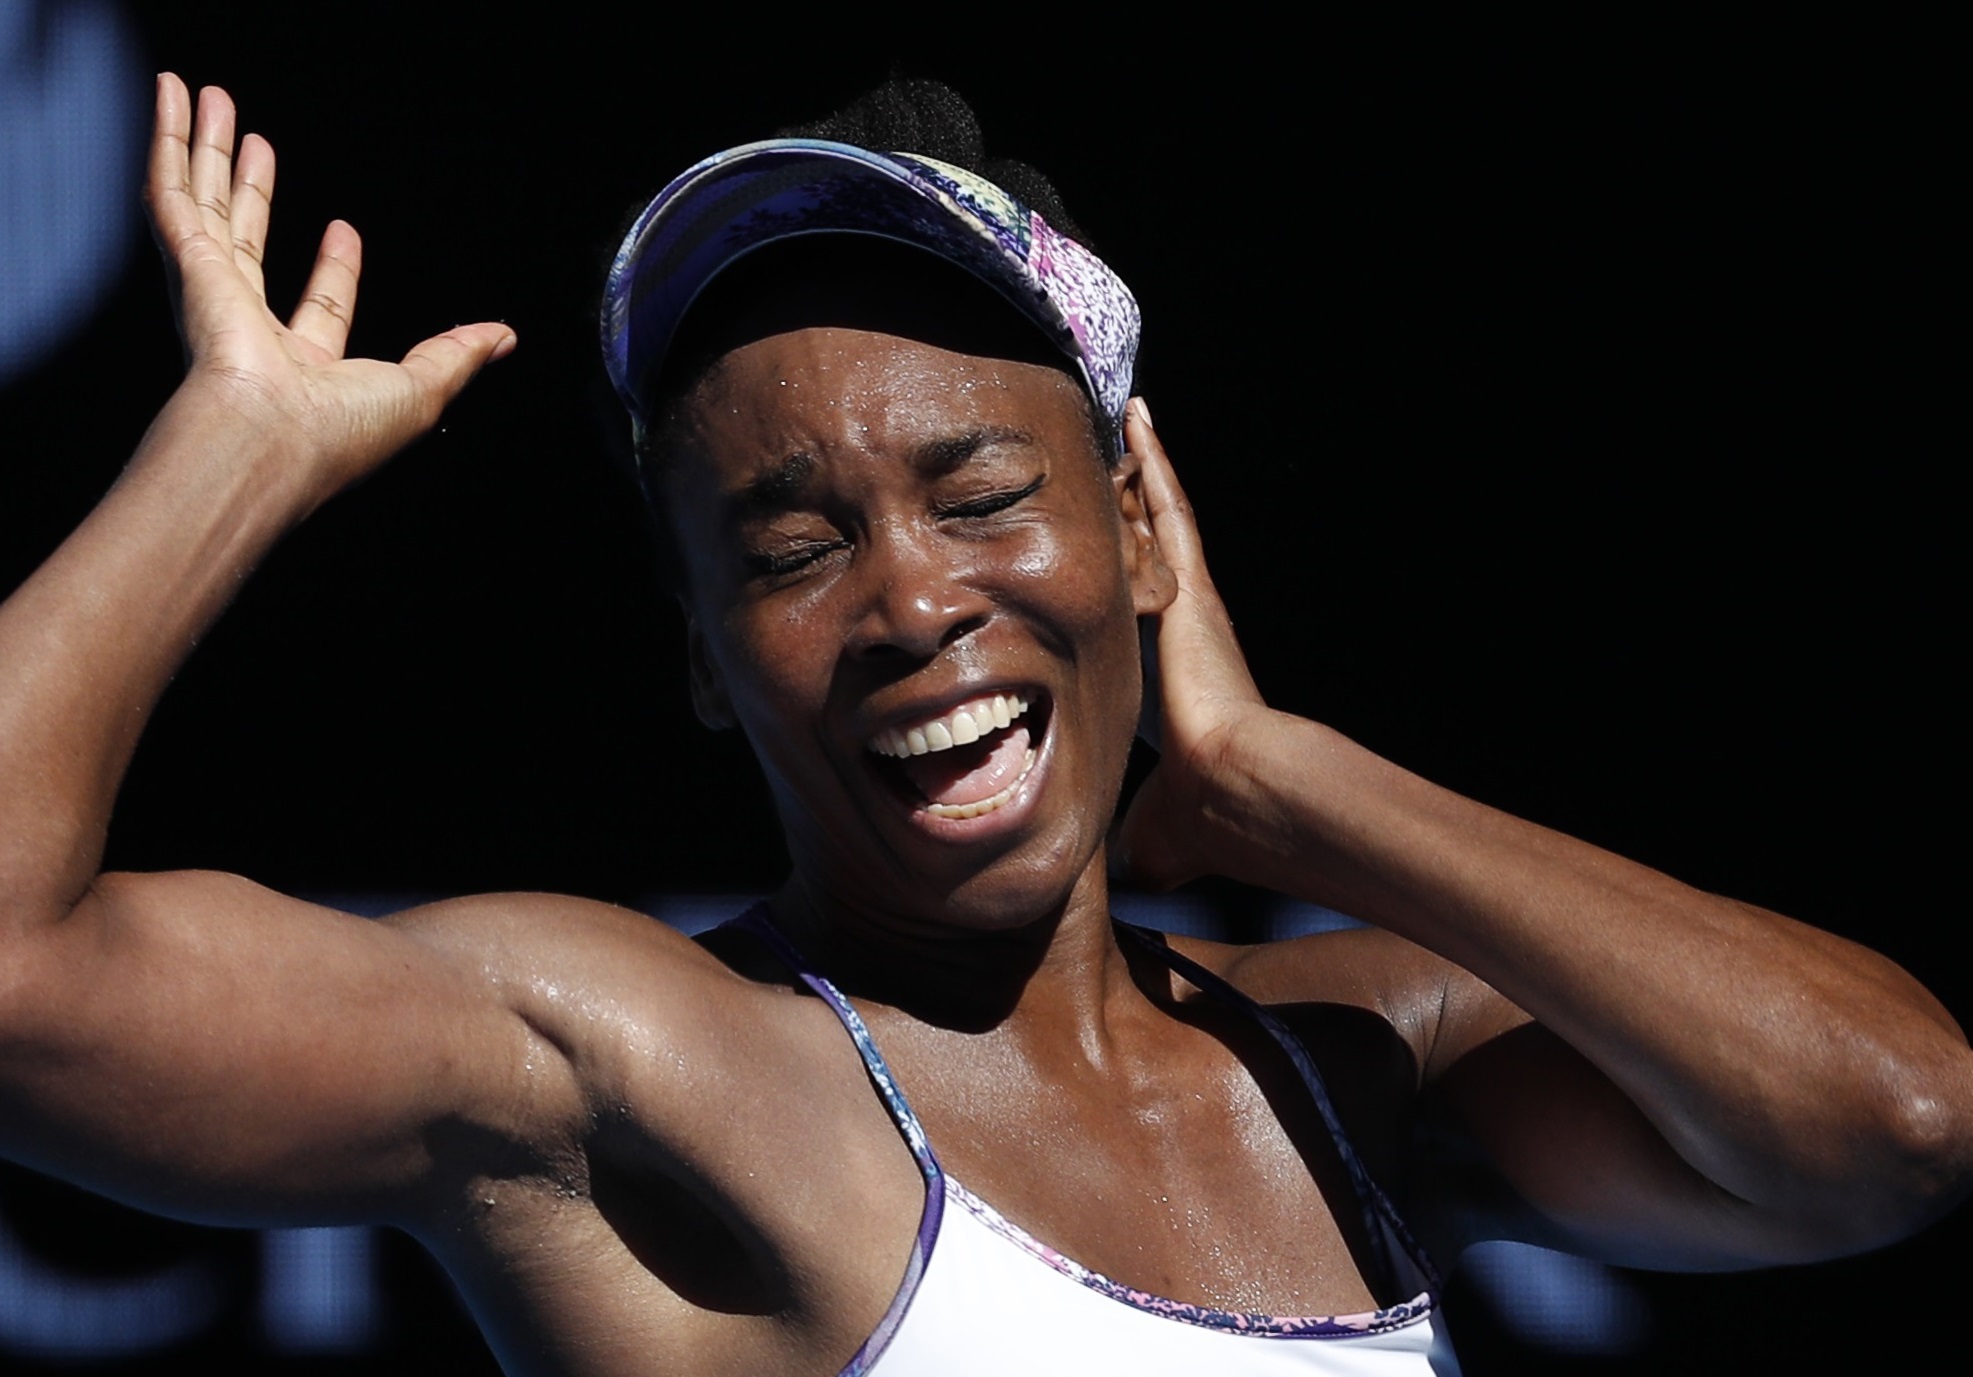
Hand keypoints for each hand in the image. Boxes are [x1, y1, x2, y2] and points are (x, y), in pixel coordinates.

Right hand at [144, 75, 514, 502]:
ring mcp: (213, 295)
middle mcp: (252, 329)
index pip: (322, 305)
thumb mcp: (423, 390)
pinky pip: (172, 193)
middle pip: (249, 240)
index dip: (336, 267)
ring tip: (211, 100)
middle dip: (252, 191)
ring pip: (205, 204)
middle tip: (256, 144)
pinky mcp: (188, 267)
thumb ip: (459, 355)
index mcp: (308, 368)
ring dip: (207, 149)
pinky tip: (173, 100)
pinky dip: (170, 143)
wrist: (271, 440)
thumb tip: (503, 337)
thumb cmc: (340, 432)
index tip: (345, 229)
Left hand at [1112, 399, 1269, 889]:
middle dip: (1128, 514)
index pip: (1141, 617)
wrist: (1238, 795)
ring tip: (1119, 425)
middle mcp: (1189, 631)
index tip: (1101, 561)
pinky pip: (1168, 507)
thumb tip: (1094, 896)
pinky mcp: (1192, 586)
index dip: (1126, 583)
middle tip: (1105, 469)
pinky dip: (1153, 461)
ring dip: (1138, 476)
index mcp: (1178, 680)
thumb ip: (1122, 843)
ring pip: (1159, 521)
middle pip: (1150, 555)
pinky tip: (1137, 417)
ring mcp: (1193, 604)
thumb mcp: (1146, 829)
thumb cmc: (1204, 823)